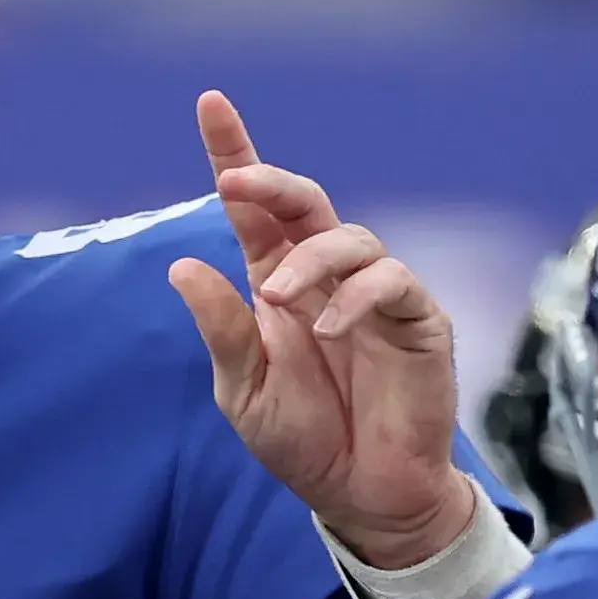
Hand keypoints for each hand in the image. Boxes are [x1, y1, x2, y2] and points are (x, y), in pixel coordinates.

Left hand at [171, 93, 479, 569]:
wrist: (363, 495)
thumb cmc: (305, 440)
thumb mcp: (242, 392)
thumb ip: (220, 330)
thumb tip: (181, 264)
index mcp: (277, 283)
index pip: (255, 212)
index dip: (236, 154)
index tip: (210, 103)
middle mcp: (326, 278)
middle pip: (306, 203)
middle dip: (272, 182)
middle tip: (235, 182)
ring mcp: (375, 294)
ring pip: (350, 237)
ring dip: (308, 259)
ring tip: (277, 299)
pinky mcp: (417, 319)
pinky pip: (392, 282)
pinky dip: (355, 297)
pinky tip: (326, 329)